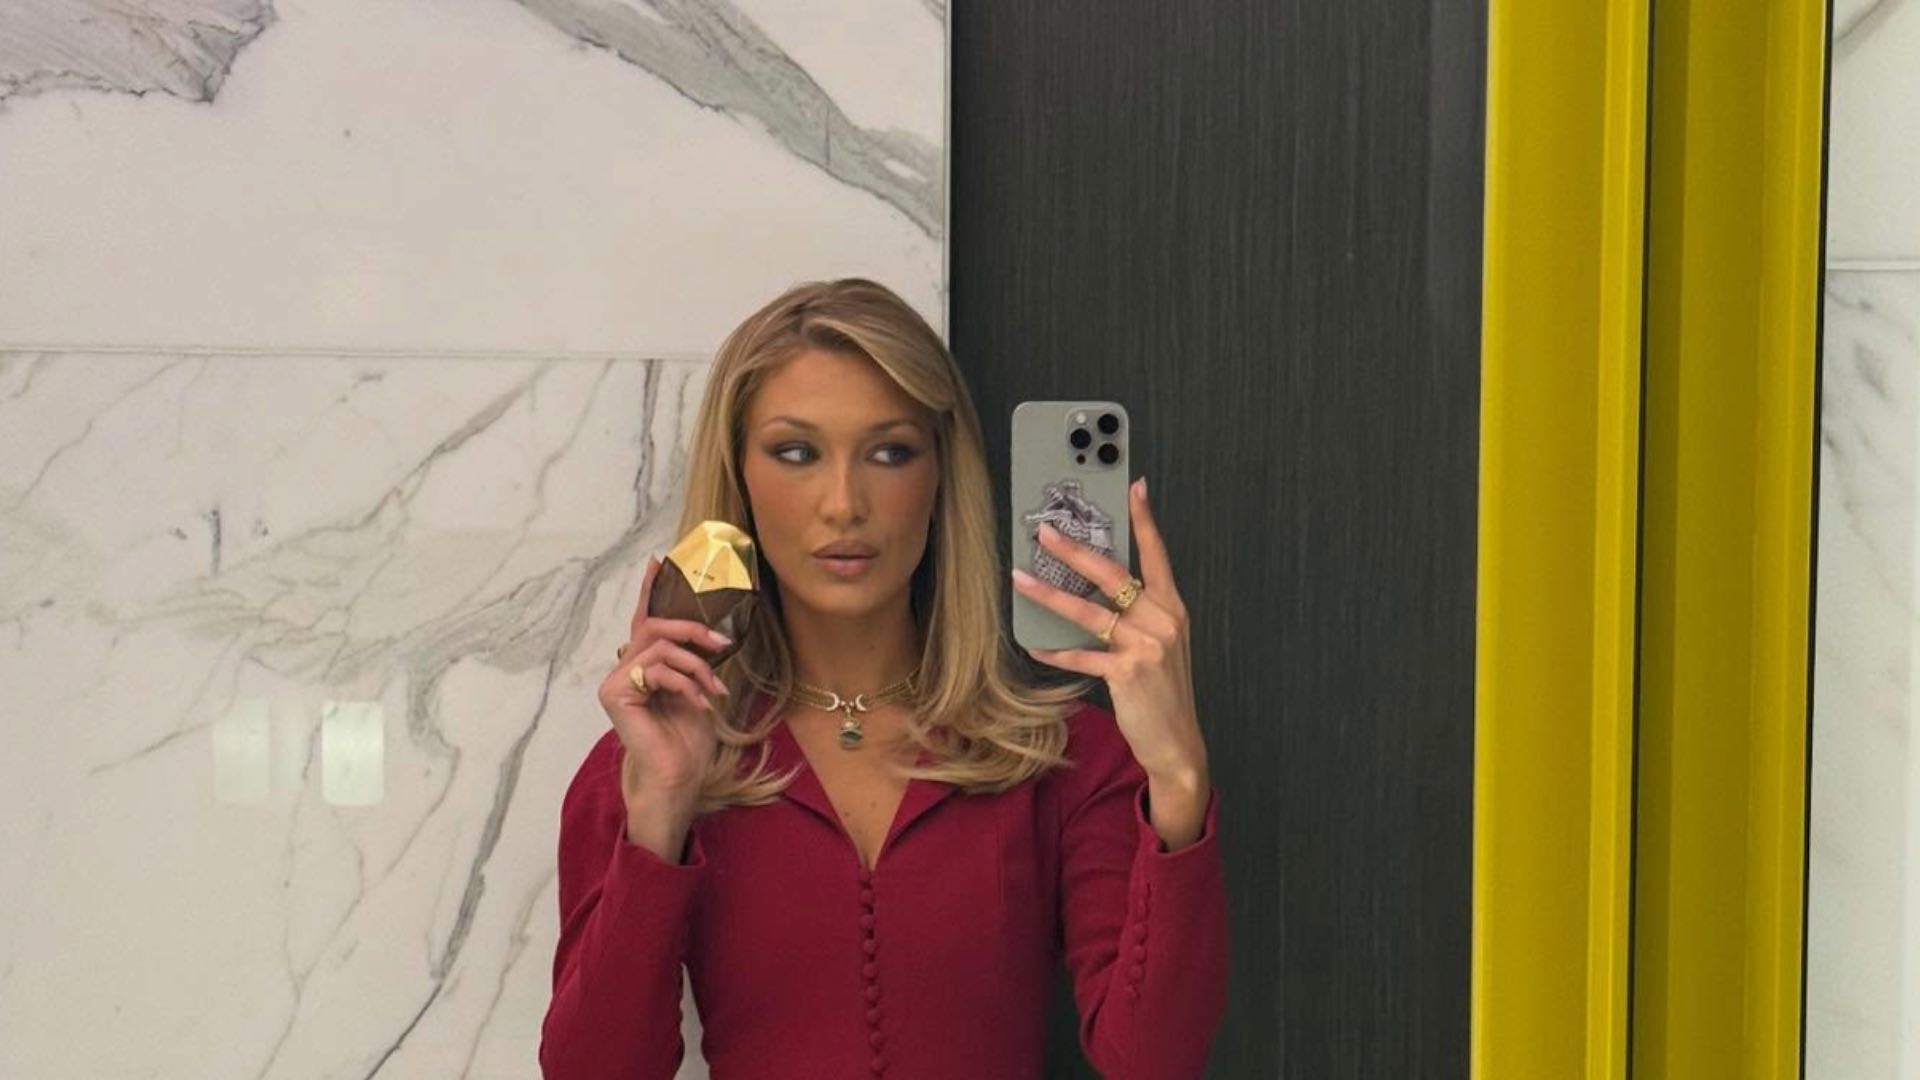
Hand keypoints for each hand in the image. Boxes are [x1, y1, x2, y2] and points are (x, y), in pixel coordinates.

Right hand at [597, 553, 734, 799]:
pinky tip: (700, 703)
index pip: (645, 620)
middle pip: (655, 625)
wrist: (678, 775)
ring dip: (697, 665)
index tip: (658, 562)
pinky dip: (686, 684)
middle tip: (721, 642)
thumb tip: (706, 632)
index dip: (650, 590)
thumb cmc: (687, 738)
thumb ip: (691, 658)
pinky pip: (657, 670)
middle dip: (692, 629)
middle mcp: (625, 668)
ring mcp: (616, 680)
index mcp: (643, 664)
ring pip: (661, 646)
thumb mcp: (697, 687)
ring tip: (714, 689)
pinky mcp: (615, 693)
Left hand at [1012, 476, 1208, 782]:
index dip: (1145, 521)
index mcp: (1172, 608)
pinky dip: (1054, 651)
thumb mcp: (1161, 645)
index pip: (1157, 555)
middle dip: (1074, 549)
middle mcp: (1161, 620)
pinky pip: (1080, 656)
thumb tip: (1096, 590)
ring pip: (1087, 611)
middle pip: (1112, 574)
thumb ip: (1139, 616)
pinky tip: (1033, 645)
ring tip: (1020, 577)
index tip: (1134, 487)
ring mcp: (1146, 645)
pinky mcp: (1126, 672)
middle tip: (1045, 530)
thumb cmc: (1163, 691)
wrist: (1178, 741)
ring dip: (1049, 594)